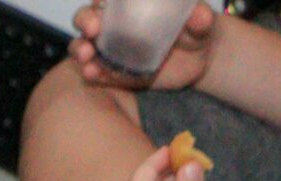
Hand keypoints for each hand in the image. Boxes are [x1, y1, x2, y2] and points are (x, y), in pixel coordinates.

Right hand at [69, 1, 216, 89]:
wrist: (194, 65)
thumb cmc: (194, 34)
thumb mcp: (201, 25)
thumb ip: (200, 20)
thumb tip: (199, 15)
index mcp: (130, 5)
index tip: (102, 1)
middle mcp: (112, 24)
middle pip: (86, 17)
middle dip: (85, 20)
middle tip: (93, 29)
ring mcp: (107, 50)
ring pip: (82, 44)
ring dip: (79, 48)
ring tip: (86, 55)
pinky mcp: (108, 73)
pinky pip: (92, 71)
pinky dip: (88, 71)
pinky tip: (91, 74)